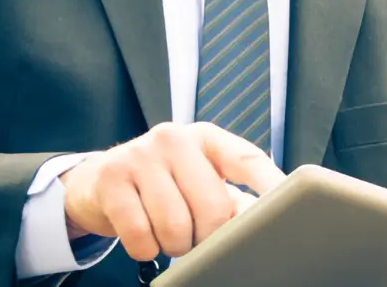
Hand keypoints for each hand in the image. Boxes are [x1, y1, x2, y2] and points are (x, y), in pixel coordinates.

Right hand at [60, 122, 285, 260]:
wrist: (97, 182)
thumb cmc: (161, 185)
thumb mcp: (196, 180)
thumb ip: (231, 198)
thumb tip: (264, 222)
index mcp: (205, 137)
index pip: (246, 158)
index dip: (269, 183)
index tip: (289, 203)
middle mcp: (174, 138)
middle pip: (213, 207)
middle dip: (207, 236)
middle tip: (196, 237)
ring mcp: (139, 155)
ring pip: (176, 226)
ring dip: (174, 246)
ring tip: (169, 236)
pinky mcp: (110, 180)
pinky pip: (141, 235)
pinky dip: (146, 249)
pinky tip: (145, 237)